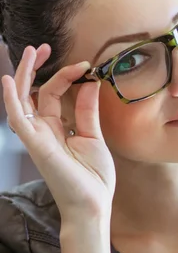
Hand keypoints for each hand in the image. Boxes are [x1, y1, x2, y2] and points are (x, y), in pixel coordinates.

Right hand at [1, 45, 115, 219]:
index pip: (54, 94)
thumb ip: (87, 111)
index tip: (87, 67)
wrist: (92, 205)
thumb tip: (90, 83)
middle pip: (34, 93)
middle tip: (44, 47)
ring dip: (24, 76)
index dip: (67, 77)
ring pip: (22, 101)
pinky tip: (9, 80)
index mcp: (57, 129)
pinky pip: (18, 120)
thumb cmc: (94, 178)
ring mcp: (37, 138)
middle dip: (37, 69)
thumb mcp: (93, 137)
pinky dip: (12, 100)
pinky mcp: (36, 146)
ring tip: (31, 52)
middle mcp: (43, 131)